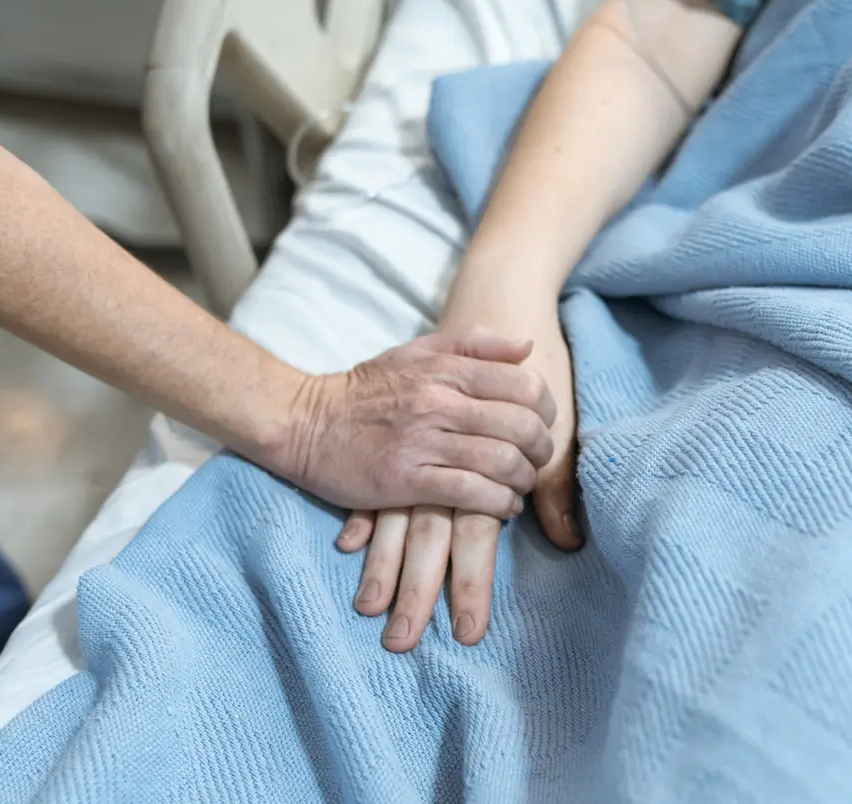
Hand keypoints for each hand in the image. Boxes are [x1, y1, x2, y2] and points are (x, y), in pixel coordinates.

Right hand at [336, 311, 580, 651]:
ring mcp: (424, 442)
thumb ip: (473, 344)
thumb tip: (527, 347)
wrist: (305, 423)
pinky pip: (471, 494)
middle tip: (537, 461)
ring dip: (523, 480)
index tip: (542, 426)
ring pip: (501, 462)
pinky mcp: (407, 480)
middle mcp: (439, 402)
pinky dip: (498, 504)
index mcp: (446, 371)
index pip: (524, 387)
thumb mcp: (416, 352)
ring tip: (520, 486)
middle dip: (541, 449)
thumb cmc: (365, 389)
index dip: (547, 411)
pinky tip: (502, 507)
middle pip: (520, 426)